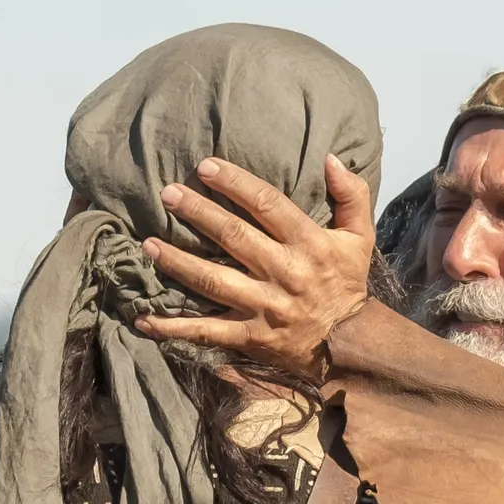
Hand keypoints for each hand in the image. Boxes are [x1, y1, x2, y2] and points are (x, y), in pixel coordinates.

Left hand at [138, 156, 376, 379]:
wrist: (352, 345)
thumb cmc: (347, 284)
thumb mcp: (360, 237)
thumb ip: (351, 195)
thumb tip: (331, 159)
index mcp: (310, 244)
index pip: (268, 205)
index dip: (235, 184)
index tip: (205, 167)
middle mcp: (285, 273)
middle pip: (234, 237)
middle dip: (198, 213)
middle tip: (168, 194)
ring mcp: (265, 306)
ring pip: (214, 281)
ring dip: (178, 262)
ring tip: (149, 245)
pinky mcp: (250, 336)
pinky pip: (207, 331)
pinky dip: (173, 327)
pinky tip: (143, 318)